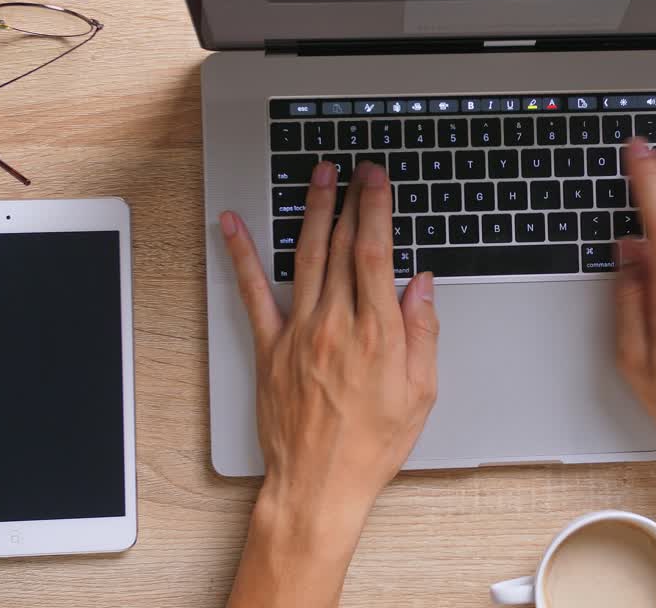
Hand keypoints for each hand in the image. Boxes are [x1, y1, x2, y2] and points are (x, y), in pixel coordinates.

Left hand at [220, 161, 438, 512]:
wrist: (318, 485)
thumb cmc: (371, 446)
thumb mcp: (421, 393)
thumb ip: (422, 333)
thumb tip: (422, 286)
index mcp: (376, 335)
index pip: (376, 254)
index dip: (377, 209)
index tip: (378, 181)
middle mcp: (335, 326)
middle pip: (343, 247)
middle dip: (351, 200)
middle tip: (357, 169)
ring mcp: (298, 334)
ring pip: (305, 257)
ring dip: (312, 212)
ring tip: (318, 177)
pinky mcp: (270, 348)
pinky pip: (253, 293)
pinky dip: (241, 255)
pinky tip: (233, 225)